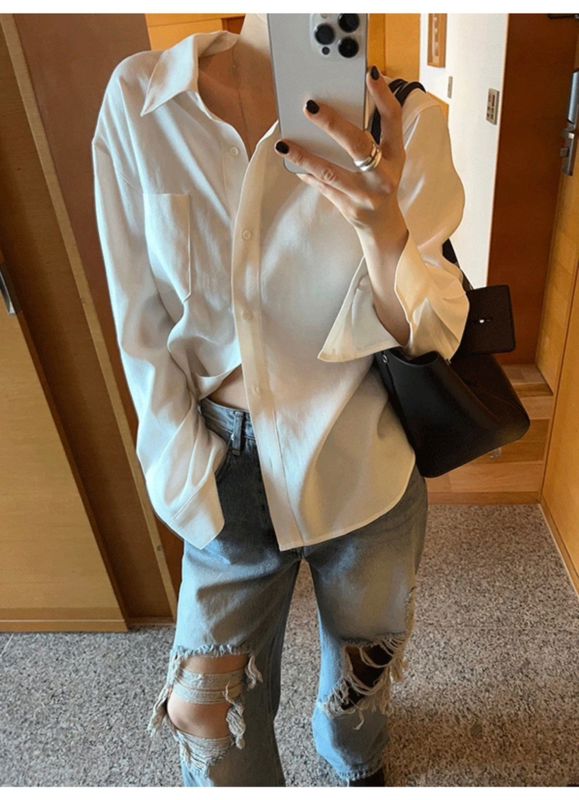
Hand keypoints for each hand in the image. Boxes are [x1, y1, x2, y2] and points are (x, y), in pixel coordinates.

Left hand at [273, 65, 405, 232]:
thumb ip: (375, 131)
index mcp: (396, 155)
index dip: (383, 96)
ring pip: (331, 172)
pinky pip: (322, 187)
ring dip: (305, 157)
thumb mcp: (389, 157)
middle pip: (358, 145)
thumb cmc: (381, 182)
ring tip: (284, 144)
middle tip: (310, 107)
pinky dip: (306, 173)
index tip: (369, 74)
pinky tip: (291, 161)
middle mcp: (383, 175)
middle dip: (333, 124)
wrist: (382, 225)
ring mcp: (364, 194)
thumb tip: (351, 98)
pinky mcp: (348, 208)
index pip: (392, 120)